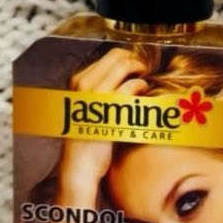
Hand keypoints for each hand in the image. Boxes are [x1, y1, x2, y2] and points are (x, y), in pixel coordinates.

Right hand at [58, 48, 150, 200]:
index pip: (108, 56)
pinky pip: (131, 87)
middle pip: (117, 56)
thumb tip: (126, 73)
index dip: (128, 58)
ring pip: (124, 66)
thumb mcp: (88, 110)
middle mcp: (83, 84)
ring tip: (146, 82)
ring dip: (140, 71)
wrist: (79, 166)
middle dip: (136, 60)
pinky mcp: (108, 108)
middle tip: (145, 71)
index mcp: (77, 81)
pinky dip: (141, 86)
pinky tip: (144, 93)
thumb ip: (101, 91)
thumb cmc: (88, 140)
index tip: (138, 67)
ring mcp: (94, 94)